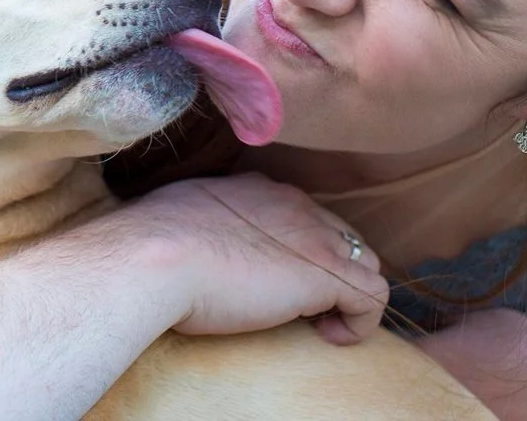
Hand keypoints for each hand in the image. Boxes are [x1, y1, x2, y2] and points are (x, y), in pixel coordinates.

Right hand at [97, 173, 388, 345]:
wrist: (154, 255)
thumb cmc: (152, 242)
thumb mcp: (183, 213)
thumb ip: (204, 219)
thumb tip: (193, 236)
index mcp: (260, 190)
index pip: (304, 216)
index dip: (299, 252)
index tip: (276, 281)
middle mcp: (295, 204)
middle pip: (341, 236)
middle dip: (331, 272)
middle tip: (300, 308)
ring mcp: (315, 237)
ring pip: (365, 262)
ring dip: (347, 296)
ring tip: (316, 324)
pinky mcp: (327, 273)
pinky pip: (373, 296)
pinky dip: (360, 322)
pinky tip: (328, 336)